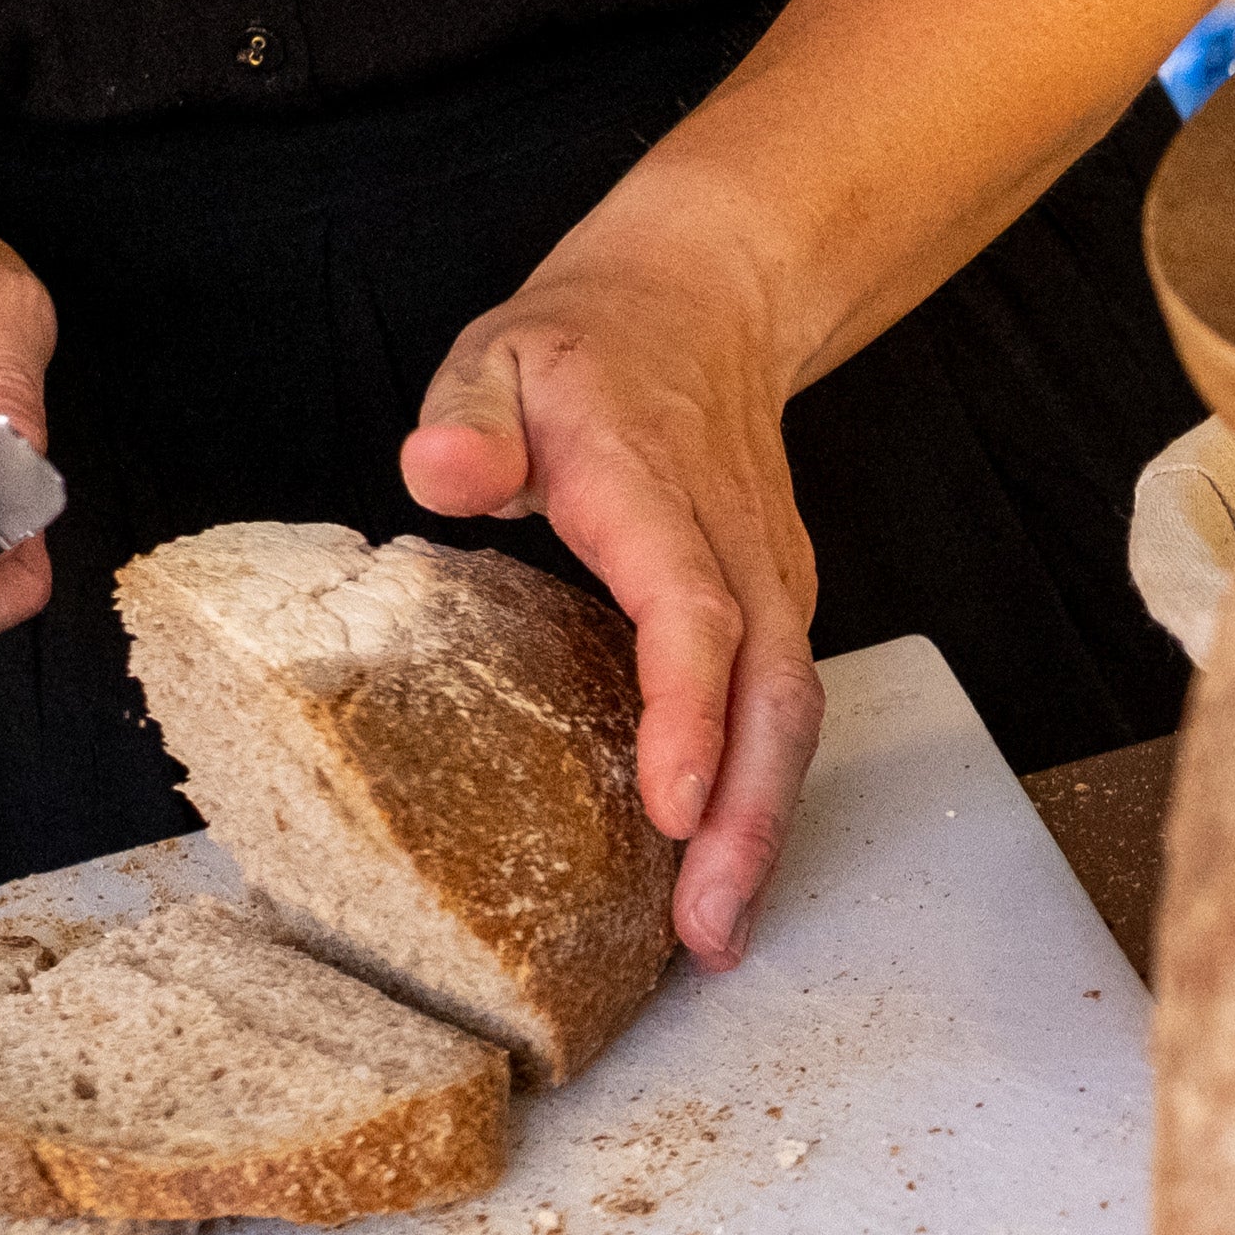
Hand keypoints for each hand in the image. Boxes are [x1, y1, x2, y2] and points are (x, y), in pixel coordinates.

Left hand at [404, 224, 822, 970]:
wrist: (706, 301)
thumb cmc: (585, 350)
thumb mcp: (494, 356)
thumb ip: (465, 417)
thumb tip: (440, 474)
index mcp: (657, 491)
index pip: (689, 614)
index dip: (687, 714)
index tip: (672, 806)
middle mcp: (738, 547)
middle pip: (772, 695)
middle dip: (747, 819)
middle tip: (708, 929)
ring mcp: (774, 580)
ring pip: (794, 715)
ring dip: (764, 827)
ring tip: (716, 932)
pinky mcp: (779, 608)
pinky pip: (785, 710)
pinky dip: (765, 793)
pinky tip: (723, 867)